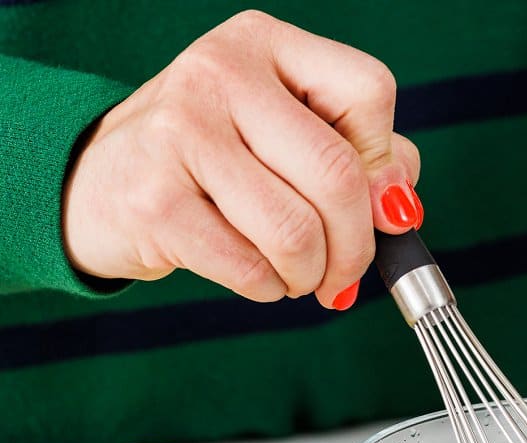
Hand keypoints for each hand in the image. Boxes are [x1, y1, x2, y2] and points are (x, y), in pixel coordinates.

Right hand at [63, 10, 421, 308]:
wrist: (98, 182)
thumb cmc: (213, 160)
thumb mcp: (285, 130)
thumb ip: (359, 153)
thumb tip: (399, 204)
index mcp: (264, 44)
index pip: (368, 91)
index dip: (386, 163)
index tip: (379, 204)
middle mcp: (219, 73)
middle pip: (339, 174)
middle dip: (358, 244)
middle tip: (348, 272)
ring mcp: (180, 132)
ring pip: (297, 231)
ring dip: (312, 274)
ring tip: (299, 274)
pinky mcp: (153, 200)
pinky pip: (251, 268)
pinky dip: (269, 287)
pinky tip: (257, 274)